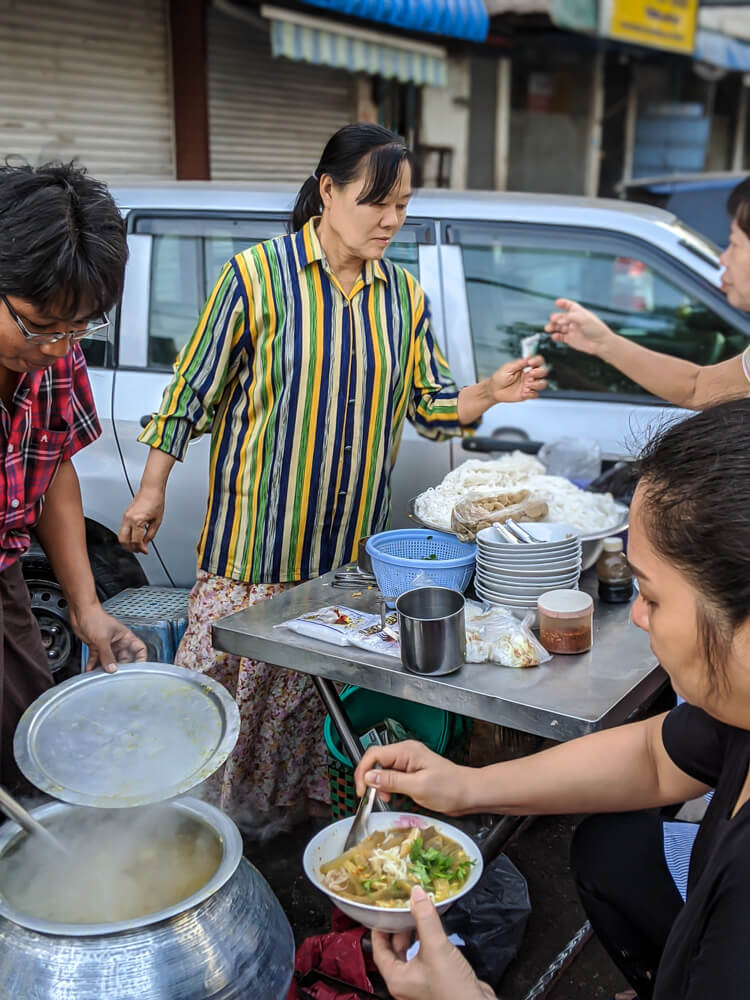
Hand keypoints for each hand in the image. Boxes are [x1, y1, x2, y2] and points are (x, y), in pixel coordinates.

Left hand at [71, 604, 147, 672]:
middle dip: (119, 667)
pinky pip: (97, 658)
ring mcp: (107, 644)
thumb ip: (107, 656)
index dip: (141, 659)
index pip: (139, 649)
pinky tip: (90, 669)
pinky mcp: (96, 646)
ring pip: (109, 660)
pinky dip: (93, 664)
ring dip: (105, 667)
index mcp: (125, 637)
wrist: (80, 613)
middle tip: (116, 675)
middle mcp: (118, 641)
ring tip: (101, 675)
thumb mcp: (103, 639)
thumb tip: (112, 669)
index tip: (138, 669)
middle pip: (124, 658)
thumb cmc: (95, 618)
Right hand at [118, 486, 164, 553]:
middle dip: (131, 548)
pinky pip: (122, 529)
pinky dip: (127, 535)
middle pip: (124, 540)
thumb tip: (146, 543)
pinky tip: (134, 537)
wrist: (151, 489)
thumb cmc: (155, 501)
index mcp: (137, 521)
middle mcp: (128, 519)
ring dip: (127, 542)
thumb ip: (151, 534)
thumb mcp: (157, 521)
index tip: (145, 551)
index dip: (141, 548)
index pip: (136, 541)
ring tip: (136, 545)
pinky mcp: (125, 515)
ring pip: (120, 535)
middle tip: (139, 550)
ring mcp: (125, 517)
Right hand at [354, 740, 470, 814]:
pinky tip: (393, 797)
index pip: (374, 755)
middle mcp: (406, 753)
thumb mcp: (418, 787)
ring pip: (383, 771)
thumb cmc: (450, 788)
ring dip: (380, 785)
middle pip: (376, 762)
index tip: (362, 790)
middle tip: (372, 797)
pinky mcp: (412, 773)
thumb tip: (369, 777)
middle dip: (371, 780)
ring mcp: (409, 763)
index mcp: (406, 751)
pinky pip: (393, 777)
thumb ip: (392, 781)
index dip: (364, 772)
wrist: (470, 793)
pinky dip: (389, 788)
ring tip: (386, 798)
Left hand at [371, 885, 494, 999]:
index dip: (379, 929)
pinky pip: (424, 958)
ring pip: (410, 954)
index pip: (378, 949)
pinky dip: (425, 943)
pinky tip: (434, 933)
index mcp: (396, 978)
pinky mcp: (434, 981)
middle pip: (394, 950)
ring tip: (418, 916)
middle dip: (398, 929)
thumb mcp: (436, 948)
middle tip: (402, 910)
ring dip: (413, 935)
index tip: (382, 912)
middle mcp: (405, 983)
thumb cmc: (452, 988)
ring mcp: (420, 983)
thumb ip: (425, 919)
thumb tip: (416, 894)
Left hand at [488, 355, 547, 403]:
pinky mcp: (527, 394)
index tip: (530, 362)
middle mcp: (529, 375)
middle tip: (530, 374)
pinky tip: (524, 393)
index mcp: (525, 367)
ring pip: (542, 384)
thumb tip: (528, 357)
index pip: (537, 361)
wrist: (493, 390)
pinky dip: (531, 394)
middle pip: (543, 371)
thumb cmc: (499, 378)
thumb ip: (519, 363)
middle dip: (539, 372)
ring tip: (527, 385)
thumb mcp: (507, 368)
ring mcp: (529, 385)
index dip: (537, 360)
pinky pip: (535, 394)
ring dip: (537, 384)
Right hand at [544, 299, 614, 355]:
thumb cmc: (596, 329)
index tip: (557, 303)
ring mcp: (572, 330)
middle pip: (561, 317)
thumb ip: (570, 317)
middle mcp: (574, 321)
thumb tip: (559, 318)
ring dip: (553, 327)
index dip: (563, 303)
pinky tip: (554, 336)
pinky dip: (556, 336)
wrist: (601, 343)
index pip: (570, 306)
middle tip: (552, 320)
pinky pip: (560, 337)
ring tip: (548, 328)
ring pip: (559, 327)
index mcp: (579, 313)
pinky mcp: (570, 340)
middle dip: (555, 318)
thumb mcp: (583, 318)